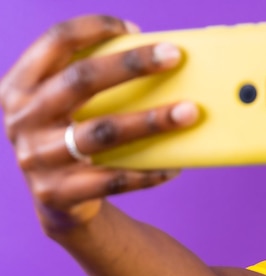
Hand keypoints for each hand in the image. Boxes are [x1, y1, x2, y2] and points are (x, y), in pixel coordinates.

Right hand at [0, 15, 197, 232]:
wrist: (57, 201)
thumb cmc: (73, 138)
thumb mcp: (66, 107)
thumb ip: (92, 84)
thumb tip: (160, 59)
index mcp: (20, 85)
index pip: (55, 41)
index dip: (94, 28)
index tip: (134, 28)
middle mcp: (22, 118)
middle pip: (81, 81)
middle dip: (131, 65)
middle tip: (174, 56)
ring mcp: (37, 158)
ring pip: (102, 132)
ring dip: (150, 121)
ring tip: (189, 112)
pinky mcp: (58, 193)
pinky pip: (113, 179)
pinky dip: (148, 172)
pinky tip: (175, 165)